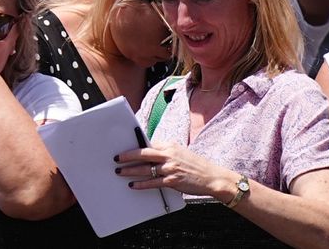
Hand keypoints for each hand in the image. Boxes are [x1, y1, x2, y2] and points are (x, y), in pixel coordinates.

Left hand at [115, 141, 238, 199]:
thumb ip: (165, 151)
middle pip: (143, 153)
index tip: (123, 149)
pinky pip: (152, 182)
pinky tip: (133, 185)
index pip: (147, 144)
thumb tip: (148, 152)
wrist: (212, 178)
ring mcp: (170, 168)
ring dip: (130, 171)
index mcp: (170, 146)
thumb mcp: (180, 152)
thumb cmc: (195, 165)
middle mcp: (169, 155)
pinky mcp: (172, 181)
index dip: (134, 147)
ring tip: (120, 172)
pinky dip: (141, 184)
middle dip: (127, 156)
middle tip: (116, 159)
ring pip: (145, 169)